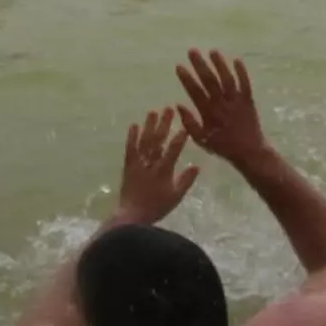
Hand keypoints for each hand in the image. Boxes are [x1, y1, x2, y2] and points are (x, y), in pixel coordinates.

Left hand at [118, 107, 199, 223]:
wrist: (132, 215)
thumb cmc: (156, 207)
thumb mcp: (175, 197)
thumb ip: (186, 181)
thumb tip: (197, 166)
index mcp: (164, 171)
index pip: (173, 151)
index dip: (179, 138)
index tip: (184, 126)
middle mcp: (150, 164)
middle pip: (158, 141)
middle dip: (164, 125)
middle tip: (168, 110)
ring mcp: (138, 164)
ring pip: (144, 141)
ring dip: (149, 126)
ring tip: (153, 112)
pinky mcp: (128, 166)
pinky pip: (130, 149)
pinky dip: (132, 137)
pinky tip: (134, 125)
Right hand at [176, 49, 267, 167]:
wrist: (250, 152)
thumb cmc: (223, 146)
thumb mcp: (201, 140)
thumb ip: (189, 123)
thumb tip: (178, 105)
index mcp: (209, 113)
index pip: (195, 92)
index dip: (186, 78)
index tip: (179, 66)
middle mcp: (222, 104)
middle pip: (210, 81)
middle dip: (200, 65)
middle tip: (192, 51)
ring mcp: (236, 101)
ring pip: (227, 79)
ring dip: (220, 65)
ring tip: (212, 52)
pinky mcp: (249, 101)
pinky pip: (245, 84)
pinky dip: (242, 72)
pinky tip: (237, 60)